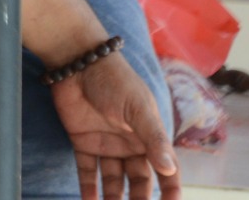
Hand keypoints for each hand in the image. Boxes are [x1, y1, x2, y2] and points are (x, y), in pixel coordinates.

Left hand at [51, 53, 180, 198]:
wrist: (78, 62)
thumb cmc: (115, 81)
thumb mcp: (138, 108)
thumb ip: (153, 138)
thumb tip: (169, 169)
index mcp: (150, 136)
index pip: (165, 169)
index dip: (170, 190)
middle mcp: (130, 145)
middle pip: (139, 181)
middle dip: (138, 199)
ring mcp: (107, 145)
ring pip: (114, 180)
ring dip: (113, 198)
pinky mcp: (83, 142)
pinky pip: (88, 171)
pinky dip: (88, 188)